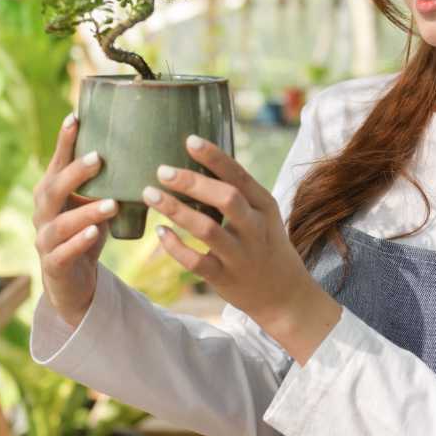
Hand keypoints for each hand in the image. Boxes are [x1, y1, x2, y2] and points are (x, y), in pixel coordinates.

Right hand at [32, 113, 119, 328]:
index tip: (75, 117)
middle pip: (52, 189)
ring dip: (86, 211)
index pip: (56, 163)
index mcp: (52, 192)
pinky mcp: (54, 265)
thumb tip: (141, 146)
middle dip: (74, 173)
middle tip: (98, 159)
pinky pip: (63, 252)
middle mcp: (43, 212)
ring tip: (111, 204)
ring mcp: (46, 239)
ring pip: (60, 223)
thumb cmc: (85, 232)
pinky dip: (79, 242)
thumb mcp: (93, 202)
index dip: (63, 142)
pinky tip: (95, 233)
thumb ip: (105, 180)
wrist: (73, 282)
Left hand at [144, 135, 342, 362]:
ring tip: (150, 195)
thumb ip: (239, 193)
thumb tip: (197, 161)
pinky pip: (196, 262)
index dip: (215, 157)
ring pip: (207, 230)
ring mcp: (240, 255)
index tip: (190, 140)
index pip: (240, 176)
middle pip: (226, 199)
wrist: (284, 295)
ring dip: (177, 210)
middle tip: (162, 170)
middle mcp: (255, 229)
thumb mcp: (263, 215)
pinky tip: (160, 232)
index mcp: (264, 207)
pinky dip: (175, 247)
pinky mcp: (225, 278)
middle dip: (192, 182)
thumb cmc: (266, 245)